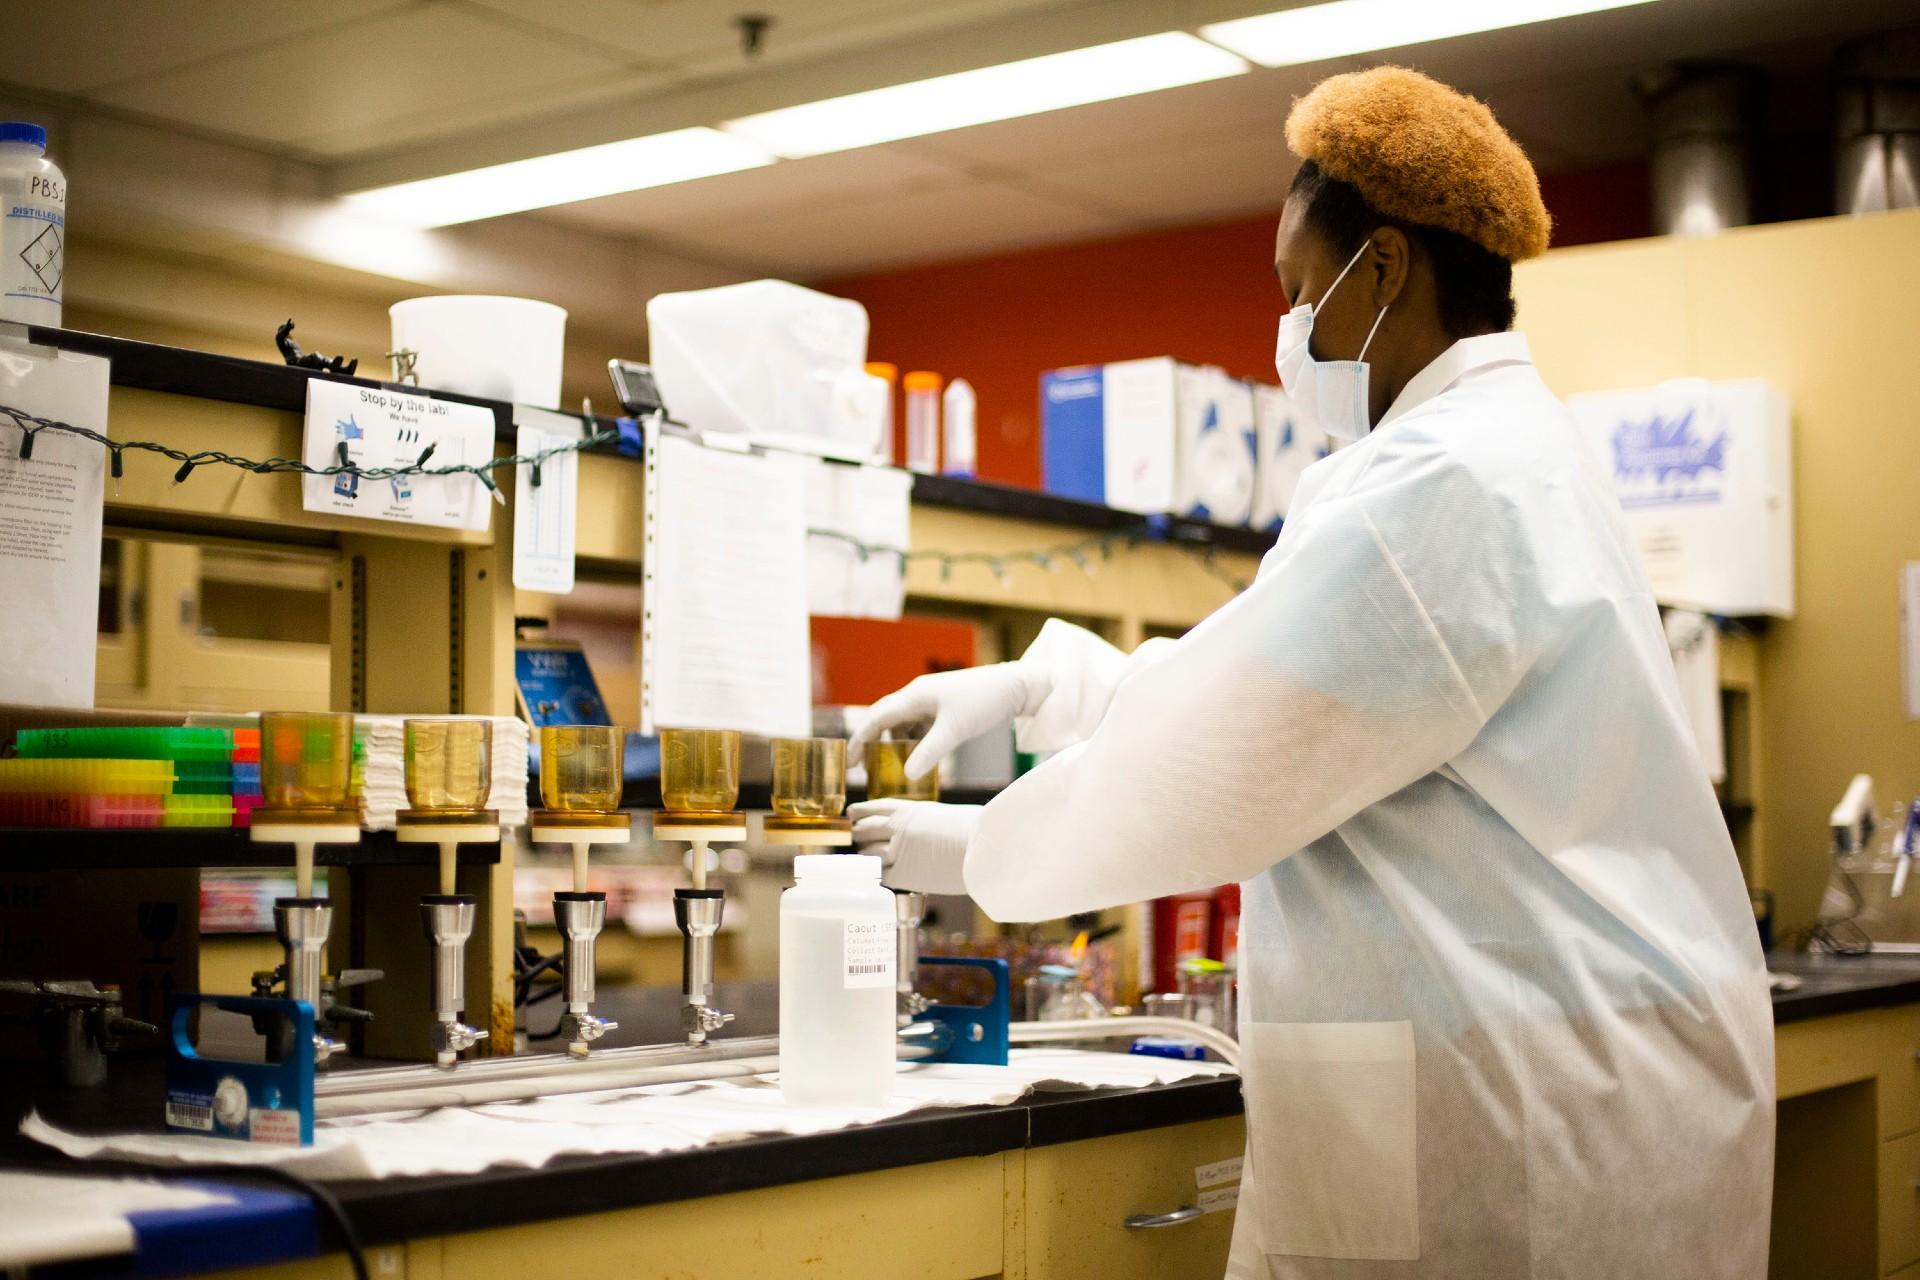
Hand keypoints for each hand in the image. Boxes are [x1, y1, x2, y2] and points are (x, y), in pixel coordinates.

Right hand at [849, 663, 1049, 779]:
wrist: (1015, 687)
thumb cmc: (984, 702)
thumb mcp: (955, 731)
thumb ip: (929, 754)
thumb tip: (906, 776)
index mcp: (915, 696)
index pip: (876, 718)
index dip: (860, 741)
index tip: (849, 763)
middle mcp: (918, 696)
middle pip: (885, 720)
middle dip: (872, 743)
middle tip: (862, 768)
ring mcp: (931, 701)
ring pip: (903, 725)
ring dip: (895, 745)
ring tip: (891, 768)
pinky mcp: (944, 708)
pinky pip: (920, 727)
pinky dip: (915, 743)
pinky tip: (920, 760)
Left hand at [849, 799, 980, 894]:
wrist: (983, 848)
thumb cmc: (976, 830)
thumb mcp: (944, 816)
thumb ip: (925, 821)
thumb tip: (923, 831)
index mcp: (910, 810)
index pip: (876, 808)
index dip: (861, 811)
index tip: (852, 814)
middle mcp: (899, 828)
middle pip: (865, 830)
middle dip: (859, 835)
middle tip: (857, 838)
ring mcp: (898, 852)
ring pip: (868, 855)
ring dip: (865, 857)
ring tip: (865, 860)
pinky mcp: (904, 874)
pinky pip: (880, 876)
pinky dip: (875, 877)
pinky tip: (874, 878)